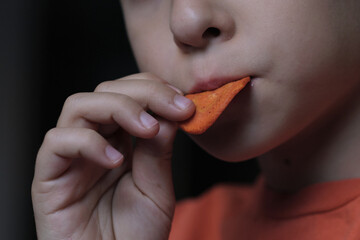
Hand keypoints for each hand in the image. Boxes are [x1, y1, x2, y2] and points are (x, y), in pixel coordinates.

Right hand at [32, 73, 194, 239]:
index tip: (184, 102)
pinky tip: (115, 160)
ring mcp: (70, 157)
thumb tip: (170, 111)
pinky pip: (57, 142)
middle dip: (144, 94)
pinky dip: (88, 142)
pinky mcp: (49, 176)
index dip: (155, 89)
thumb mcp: (156, 188)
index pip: (129, 93)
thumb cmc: (135, 236)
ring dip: (119, 108)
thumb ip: (158, 150)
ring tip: (148, 130)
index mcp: (120, 141)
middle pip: (106, 91)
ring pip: (79, 105)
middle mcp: (94, 142)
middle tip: (174, 109)